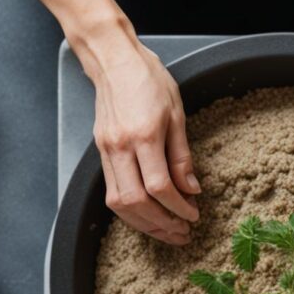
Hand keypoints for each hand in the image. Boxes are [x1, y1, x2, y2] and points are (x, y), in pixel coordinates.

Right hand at [83, 30, 199, 244]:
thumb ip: (182, 155)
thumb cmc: (149, 79)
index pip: (159, 187)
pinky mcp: (100, 152)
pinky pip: (111, 192)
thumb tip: (191, 189)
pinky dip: (129, 210)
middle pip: (136, 202)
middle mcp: (120, 147)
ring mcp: (106, 151)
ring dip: (143, 223)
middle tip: (182, 233)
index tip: (193, 215)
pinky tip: (146, 215)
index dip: (178, 208)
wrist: (114, 60)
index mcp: (143, 136)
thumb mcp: (177, 113)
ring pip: (118, 203)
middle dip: (161, 224)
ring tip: (166, 231)